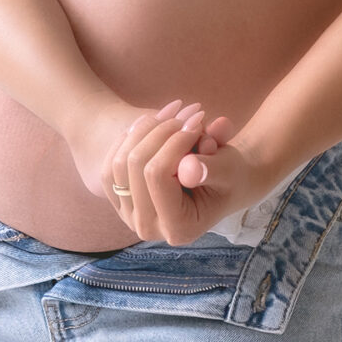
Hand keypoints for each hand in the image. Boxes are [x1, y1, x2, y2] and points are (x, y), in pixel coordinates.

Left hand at [106, 103, 244, 244]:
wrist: (222, 183)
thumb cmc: (230, 175)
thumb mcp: (230, 171)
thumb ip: (213, 170)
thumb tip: (188, 168)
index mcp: (179, 228)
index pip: (159, 175)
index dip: (175, 140)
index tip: (199, 121)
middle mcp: (149, 228)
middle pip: (136, 165)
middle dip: (162, 130)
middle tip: (188, 113)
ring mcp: (129, 216)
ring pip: (120, 161)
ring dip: (145, 129)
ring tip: (172, 114)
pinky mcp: (119, 200)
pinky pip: (111, 163)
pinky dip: (129, 138)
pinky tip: (152, 124)